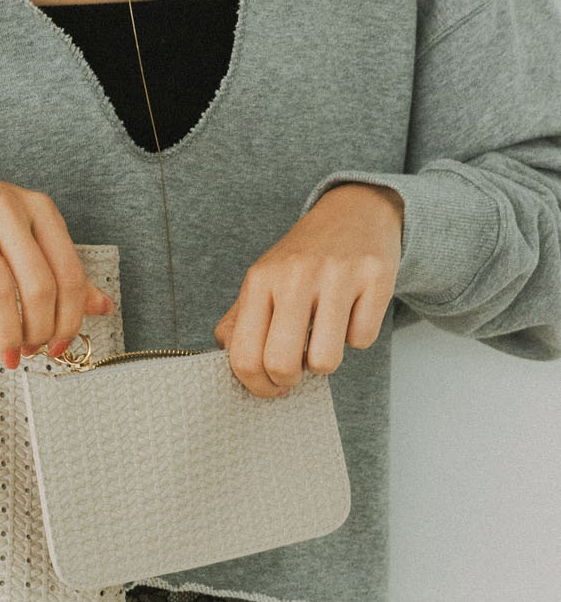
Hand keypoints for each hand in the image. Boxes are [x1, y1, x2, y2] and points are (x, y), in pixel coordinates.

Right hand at [0, 158, 113, 368]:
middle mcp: (4, 208)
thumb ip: (62, 267)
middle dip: (38, 330)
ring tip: (8, 353)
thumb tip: (103, 307)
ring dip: (7, 333)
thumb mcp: (27, 229)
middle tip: (31, 351)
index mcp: (37, 207)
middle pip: (36, 284)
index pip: (68, 273)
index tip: (59, 345)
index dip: (69, 319)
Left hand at [213, 183, 403, 398]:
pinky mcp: (376, 277)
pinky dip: (356, 335)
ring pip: (325, 361)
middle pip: (282, 364)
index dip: (256, 385)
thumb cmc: (303, 258)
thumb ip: (239, 322)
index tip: (268, 388)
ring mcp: (337, 276)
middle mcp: (295, 276)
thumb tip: (226, 359)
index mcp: (260, 280)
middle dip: (288, 382)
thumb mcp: (262, 280)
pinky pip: (362, 340)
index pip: (244, 355)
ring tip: (322, 337)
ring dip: (325, 360)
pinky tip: (350, 312)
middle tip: (295, 372)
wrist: (354, 213)